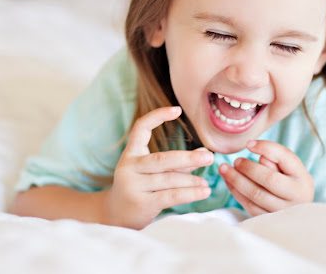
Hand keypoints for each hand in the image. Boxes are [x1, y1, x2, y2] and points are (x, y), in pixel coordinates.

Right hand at [106, 106, 213, 228]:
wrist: (115, 216)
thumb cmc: (139, 188)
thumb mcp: (152, 172)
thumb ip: (175, 163)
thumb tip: (204, 151)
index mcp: (130, 153)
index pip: (141, 127)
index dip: (157, 116)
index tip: (177, 110)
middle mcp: (130, 167)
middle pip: (162, 159)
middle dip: (188, 158)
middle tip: (209, 157)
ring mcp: (134, 185)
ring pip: (169, 179)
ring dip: (192, 181)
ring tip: (206, 183)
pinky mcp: (142, 203)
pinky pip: (171, 196)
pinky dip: (190, 194)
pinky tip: (204, 191)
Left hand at [219, 140, 314, 215]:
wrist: (295, 208)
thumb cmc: (290, 180)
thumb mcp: (288, 166)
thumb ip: (275, 155)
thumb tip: (253, 147)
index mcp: (302, 178)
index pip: (284, 158)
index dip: (265, 148)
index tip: (248, 144)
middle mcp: (297, 196)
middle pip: (269, 180)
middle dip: (248, 168)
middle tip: (235, 160)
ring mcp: (283, 212)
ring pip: (256, 195)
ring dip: (236, 180)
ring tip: (224, 169)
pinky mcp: (268, 220)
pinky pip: (249, 206)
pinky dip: (236, 192)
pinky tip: (228, 181)